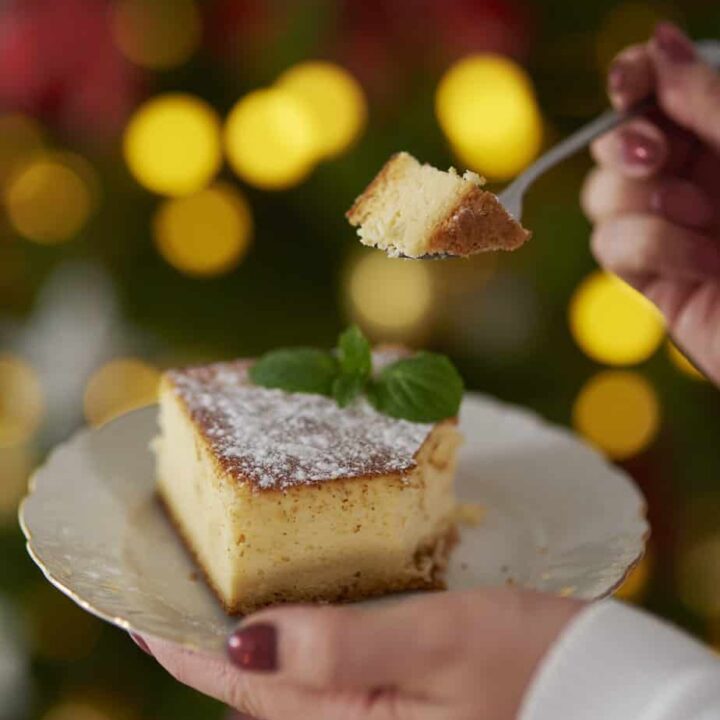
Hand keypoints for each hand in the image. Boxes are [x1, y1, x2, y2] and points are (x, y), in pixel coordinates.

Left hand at [139, 587, 580, 719]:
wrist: (601, 693)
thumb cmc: (531, 666)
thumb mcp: (440, 644)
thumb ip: (342, 648)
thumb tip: (247, 638)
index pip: (243, 681)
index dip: (184, 646)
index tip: (142, 610)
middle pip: (259, 680)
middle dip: (213, 635)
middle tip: (184, 580)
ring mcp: (378, 714)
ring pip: (291, 674)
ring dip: (255, 630)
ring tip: (229, 581)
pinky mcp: (401, 695)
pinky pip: (329, 668)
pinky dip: (302, 630)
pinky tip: (305, 600)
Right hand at [581, 22, 719, 384]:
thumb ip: (712, 100)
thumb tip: (659, 40)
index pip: (658, 91)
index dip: (632, 78)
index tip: (627, 82)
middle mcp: (695, 178)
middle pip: (614, 143)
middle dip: (624, 144)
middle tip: (653, 155)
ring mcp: (669, 228)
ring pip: (601, 195)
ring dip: (643, 202)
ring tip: (703, 221)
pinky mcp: (651, 279)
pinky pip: (611, 245)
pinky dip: (650, 247)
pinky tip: (703, 263)